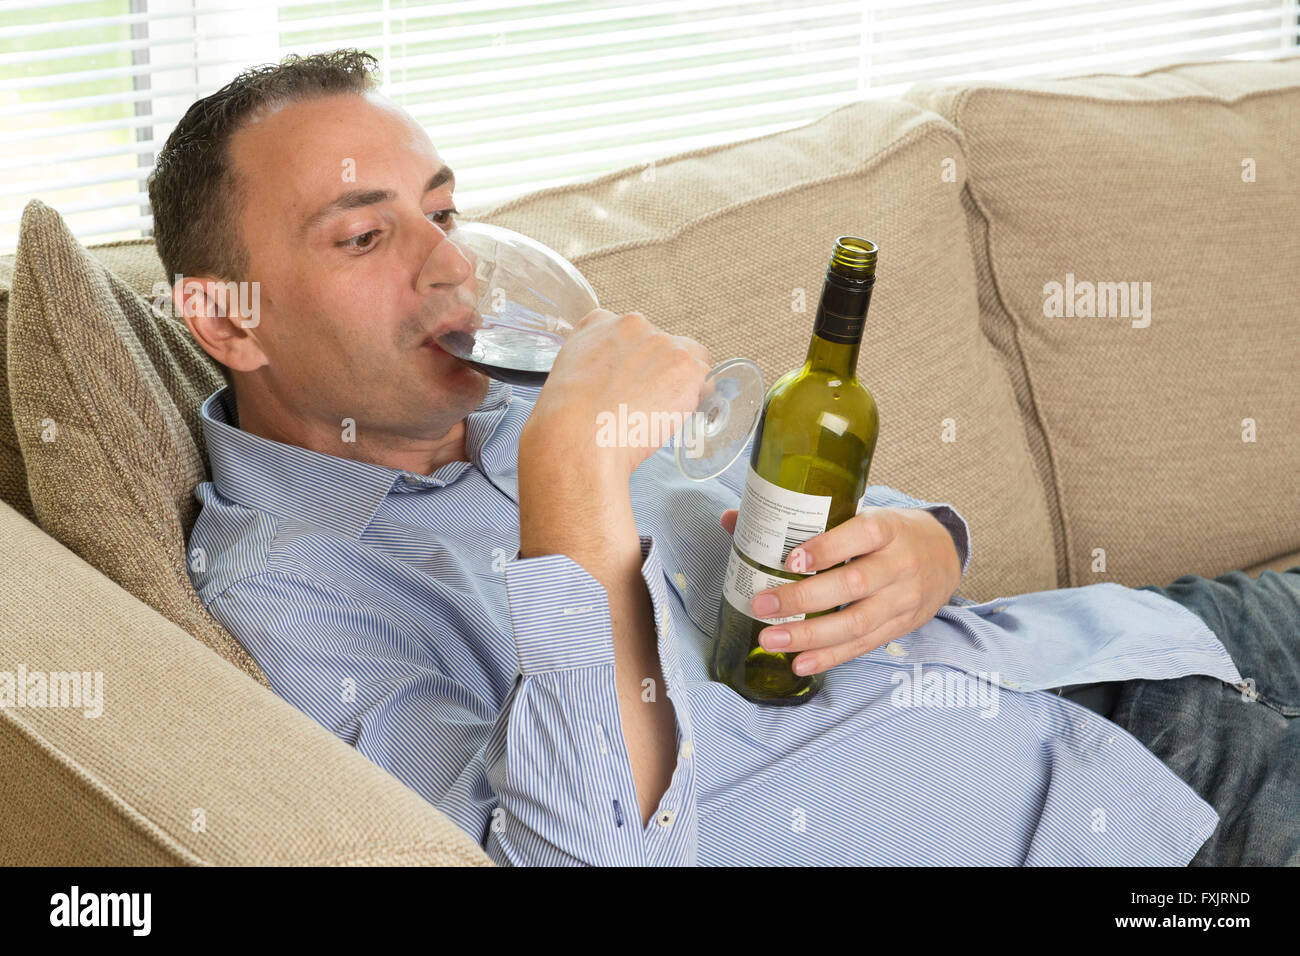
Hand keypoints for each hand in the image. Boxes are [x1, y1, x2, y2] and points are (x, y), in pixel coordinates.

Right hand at [520, 309, 709, 484]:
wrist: (578, 437)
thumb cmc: (566, 422)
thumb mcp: (563, 379)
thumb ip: (589, 368)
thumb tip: (607, 384)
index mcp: (598, 323)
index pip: (630, 335)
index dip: (635, 362)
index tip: (630, 383)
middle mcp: (632, 324)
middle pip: (661, 346)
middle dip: (658, 374)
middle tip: (643, 406)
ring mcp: (662, 342)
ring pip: (686, 362)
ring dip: (678, 386)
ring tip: (655, 415)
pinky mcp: (685, 364)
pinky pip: (705, 379)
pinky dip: (695, 400)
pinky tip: (670, 417)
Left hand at [719, 506, 961, 675]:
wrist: (945, 554)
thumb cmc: (889, 531)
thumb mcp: (860, 514)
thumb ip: (803, 519)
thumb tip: (733, 519)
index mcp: (888, 528)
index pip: (862, 534)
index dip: (826, 548)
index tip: (789, 561)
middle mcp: (899, 564)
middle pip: (853, 584)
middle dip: (803, 599)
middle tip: (761, 604)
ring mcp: (902, 599)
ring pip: (856, 622)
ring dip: (810, 636)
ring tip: (771, 639)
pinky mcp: (900, 626)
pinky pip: (863, 645)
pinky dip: (830, 657)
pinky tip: (799, 662)